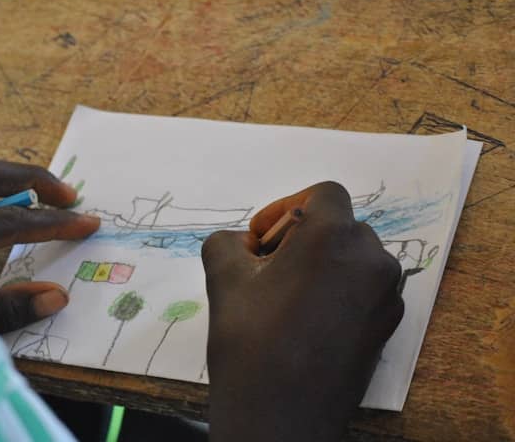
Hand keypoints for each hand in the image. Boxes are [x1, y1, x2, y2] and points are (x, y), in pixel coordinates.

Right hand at [202, 181, 403, 440]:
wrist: (281, 418)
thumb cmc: (250, 343)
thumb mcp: (223, 280)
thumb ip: (226, 242)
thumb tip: (238, 243)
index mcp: (333, 237)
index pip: (324, 194)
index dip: (286, 207)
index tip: (260, 239)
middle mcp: (371, 259)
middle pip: (340, 225)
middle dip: (300, 237)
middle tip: (265, 265)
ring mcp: (386, 295)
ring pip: (355, 257)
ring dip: (321, 262)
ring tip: (284, 292)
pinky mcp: (389, 325)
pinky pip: (365, 288)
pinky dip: (338, 288)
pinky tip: (306, 317)